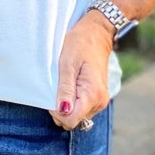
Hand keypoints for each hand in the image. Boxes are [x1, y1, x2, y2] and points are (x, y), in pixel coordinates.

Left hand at [50, 11, 113, 129]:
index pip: (70, 121)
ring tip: (66, 82)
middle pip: (73, 121)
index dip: (57, 111)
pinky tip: (71, 84)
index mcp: (92, 94)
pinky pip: (81, 108)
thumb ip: (65, 89)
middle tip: (59, 85)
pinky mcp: (98, 97)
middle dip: (61, 108)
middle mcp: (99, 102)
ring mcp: (100, 101)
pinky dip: (72, 101)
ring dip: (67, 104)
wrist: (97, 33)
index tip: (54, 93)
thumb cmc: (79, 44)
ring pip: (76, 115)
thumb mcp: (67, 64)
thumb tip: (63, 111)